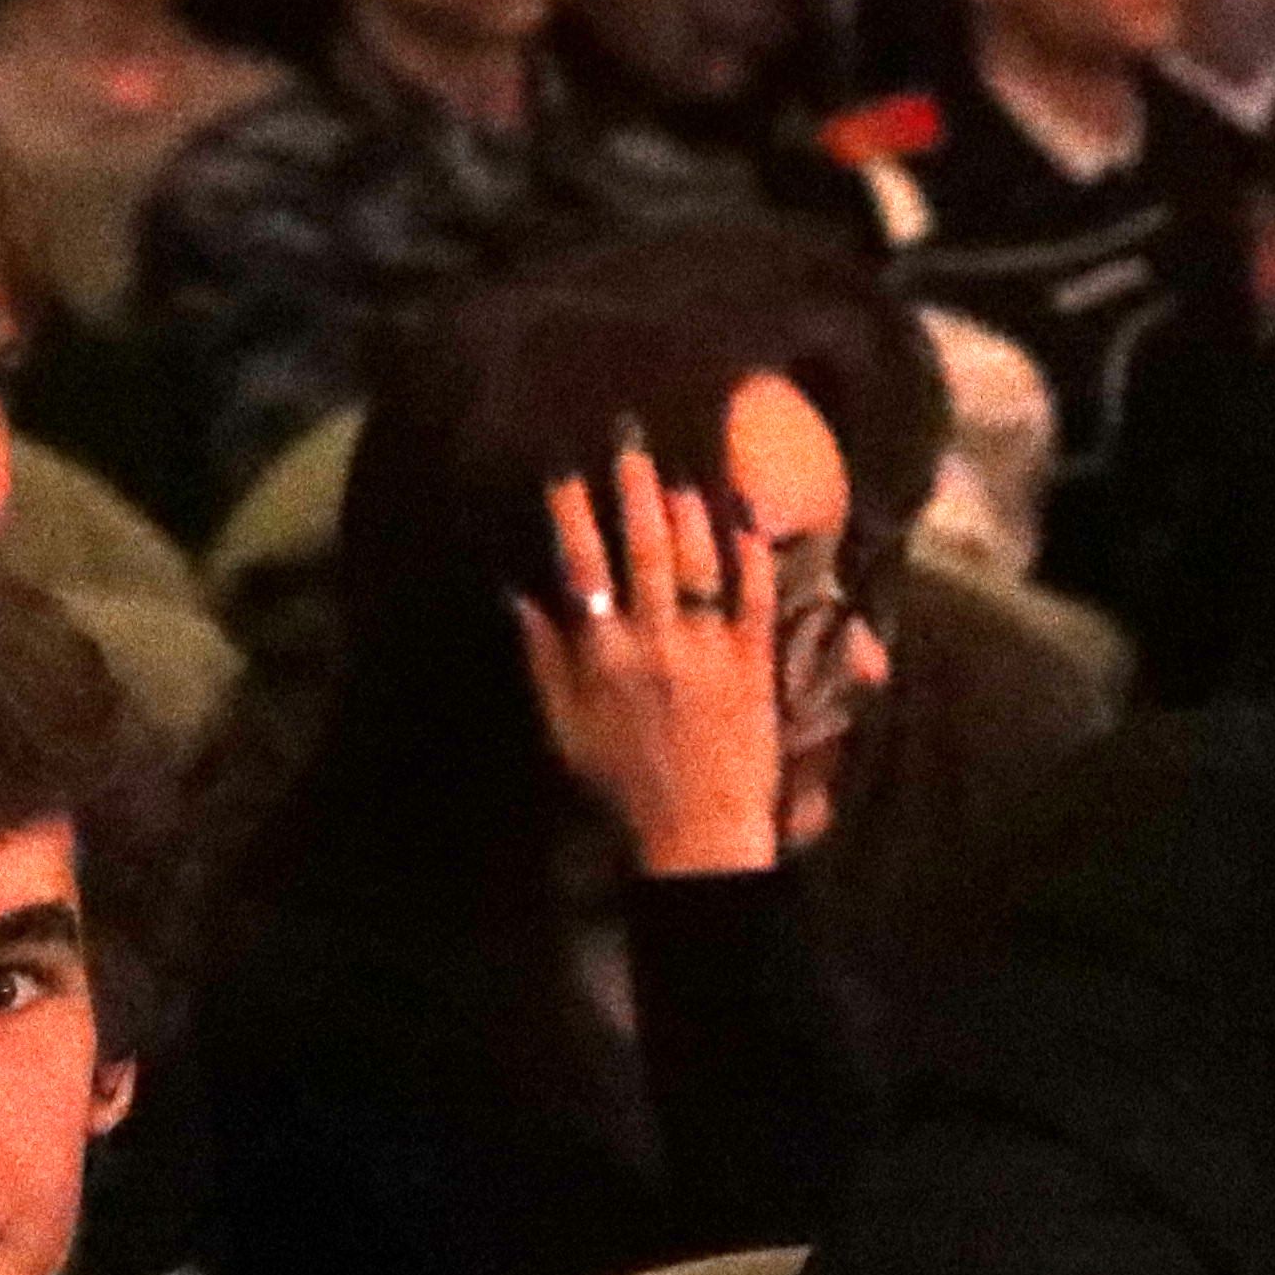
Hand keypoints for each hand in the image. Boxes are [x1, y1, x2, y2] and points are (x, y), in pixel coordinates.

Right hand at [513, 430, 794, 881]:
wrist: (698, 831)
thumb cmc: (623, 785)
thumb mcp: (565, 728)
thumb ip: (543, 660)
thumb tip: (518, 596)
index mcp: (603, 654)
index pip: (582, 566)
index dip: (572, 514)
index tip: (564, 472)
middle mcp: (655, 639)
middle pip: (644, 547)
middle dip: (635, 489)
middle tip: (631, 443)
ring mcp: (709, 645)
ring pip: (698, 560)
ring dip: (689, 511)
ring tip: (681, 474)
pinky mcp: (755, 660)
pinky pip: (756, 594)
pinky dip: (752, 553)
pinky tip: (747, 517)